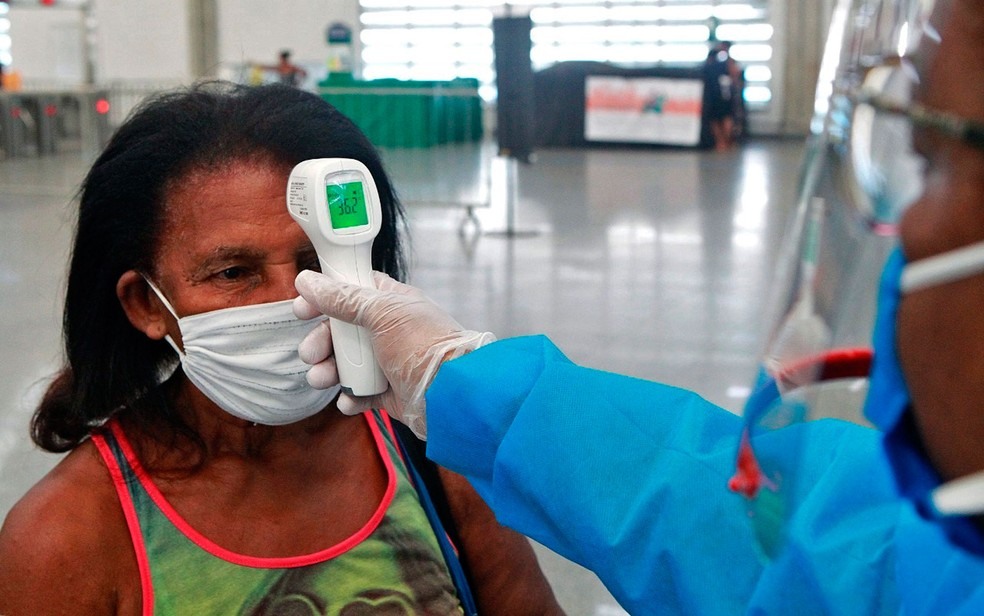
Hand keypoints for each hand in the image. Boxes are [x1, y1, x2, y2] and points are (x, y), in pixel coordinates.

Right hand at [293, 270, 494, 437]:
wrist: (451, 395)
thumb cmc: (424, 346)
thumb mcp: (382, 313)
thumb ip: (343, 299)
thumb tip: (308, 281)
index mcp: (391, 303)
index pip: (351, 291)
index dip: (325, 297)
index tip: (303, 308)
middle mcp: (388, 330)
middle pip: (342, 331)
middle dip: (321, 342)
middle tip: (311, 353)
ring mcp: (388, 362)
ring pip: (346, 363)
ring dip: (329, 371)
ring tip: (322, 379)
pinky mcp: (388, 391)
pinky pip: (359, 392)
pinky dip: (351, 397)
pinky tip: (349, 400)